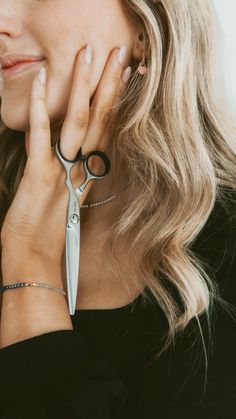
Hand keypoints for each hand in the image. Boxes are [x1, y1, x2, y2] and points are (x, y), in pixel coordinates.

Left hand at [1, 45, 129, 269]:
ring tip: (88, 54)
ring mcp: (62, 170)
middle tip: (117, 52)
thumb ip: (74, 174)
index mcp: (89, 173)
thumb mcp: (66, 197)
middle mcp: (81, 169)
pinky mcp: (40, 175)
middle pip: (100, 120)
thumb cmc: (48, 231)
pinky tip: (44, 80)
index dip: (118, 102)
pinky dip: (41, 106)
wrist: (35, 259)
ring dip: (83, 86)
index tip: (125, 76)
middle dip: (108, 85)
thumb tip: (77, 155)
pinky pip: (41, 136)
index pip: (108, 131)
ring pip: (78, 122)